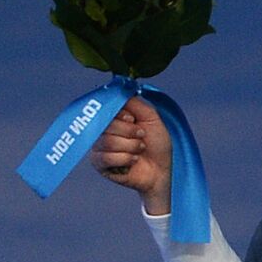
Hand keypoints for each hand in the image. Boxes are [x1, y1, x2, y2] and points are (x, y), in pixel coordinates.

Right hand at [89, 96, 172, 214]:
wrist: (162, 170)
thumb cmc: (157, 145)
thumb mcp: (151, 117)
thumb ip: (135, 103)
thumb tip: (120, 90)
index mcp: (114, 118)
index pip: (106, 109)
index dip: (121, 114)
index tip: (133, 119)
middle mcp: (103, 130)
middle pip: (106, 125)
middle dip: (129, 132)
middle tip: (141, 137)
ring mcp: (99, 147)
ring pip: (107, 141)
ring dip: (131, 146)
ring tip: (140, 150)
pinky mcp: (99, 164)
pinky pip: (106, 157)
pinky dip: (125, 159)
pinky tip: (133, 161)